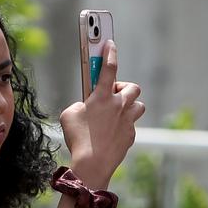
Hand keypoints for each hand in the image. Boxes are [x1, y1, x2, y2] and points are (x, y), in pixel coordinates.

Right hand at [58, 40, 144, 190]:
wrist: (92, 165)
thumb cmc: (77, 139)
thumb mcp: (69, 115)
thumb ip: (79, 105)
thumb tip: (85, 107)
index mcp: (102, 97)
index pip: (109, 67)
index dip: (110, 52)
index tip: (110, 42)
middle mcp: (119, 106)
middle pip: (132, 87)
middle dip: (123, 88)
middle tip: (112, 94)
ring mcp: (127, 121)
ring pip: (138, 105)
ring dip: (129, 106)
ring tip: (117, 112)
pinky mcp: (131, 136)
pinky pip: (131, 125)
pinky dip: (124, 125)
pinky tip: (112, 133)